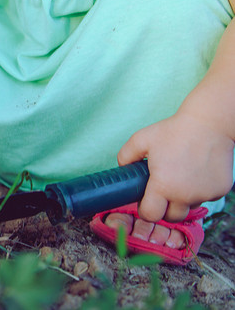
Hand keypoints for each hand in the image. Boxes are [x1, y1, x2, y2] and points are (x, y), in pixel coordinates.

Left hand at [118, 109, 233, 223]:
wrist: (209, 124)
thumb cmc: (173, 131)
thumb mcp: (140, 140)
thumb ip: (125, 156)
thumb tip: (122, 169)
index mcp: (164, 186)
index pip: (151, 215)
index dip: (145, 210)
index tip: (145, 200)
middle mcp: (186, 196)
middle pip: (171, 217)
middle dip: (164, 208)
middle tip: (161, 190)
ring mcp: (205, 195)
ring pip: (189, 206)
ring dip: (183, 198)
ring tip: (179, 175)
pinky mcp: (219, 190)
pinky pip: (205, 197)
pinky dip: (199, 190)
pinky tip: (195, 171)